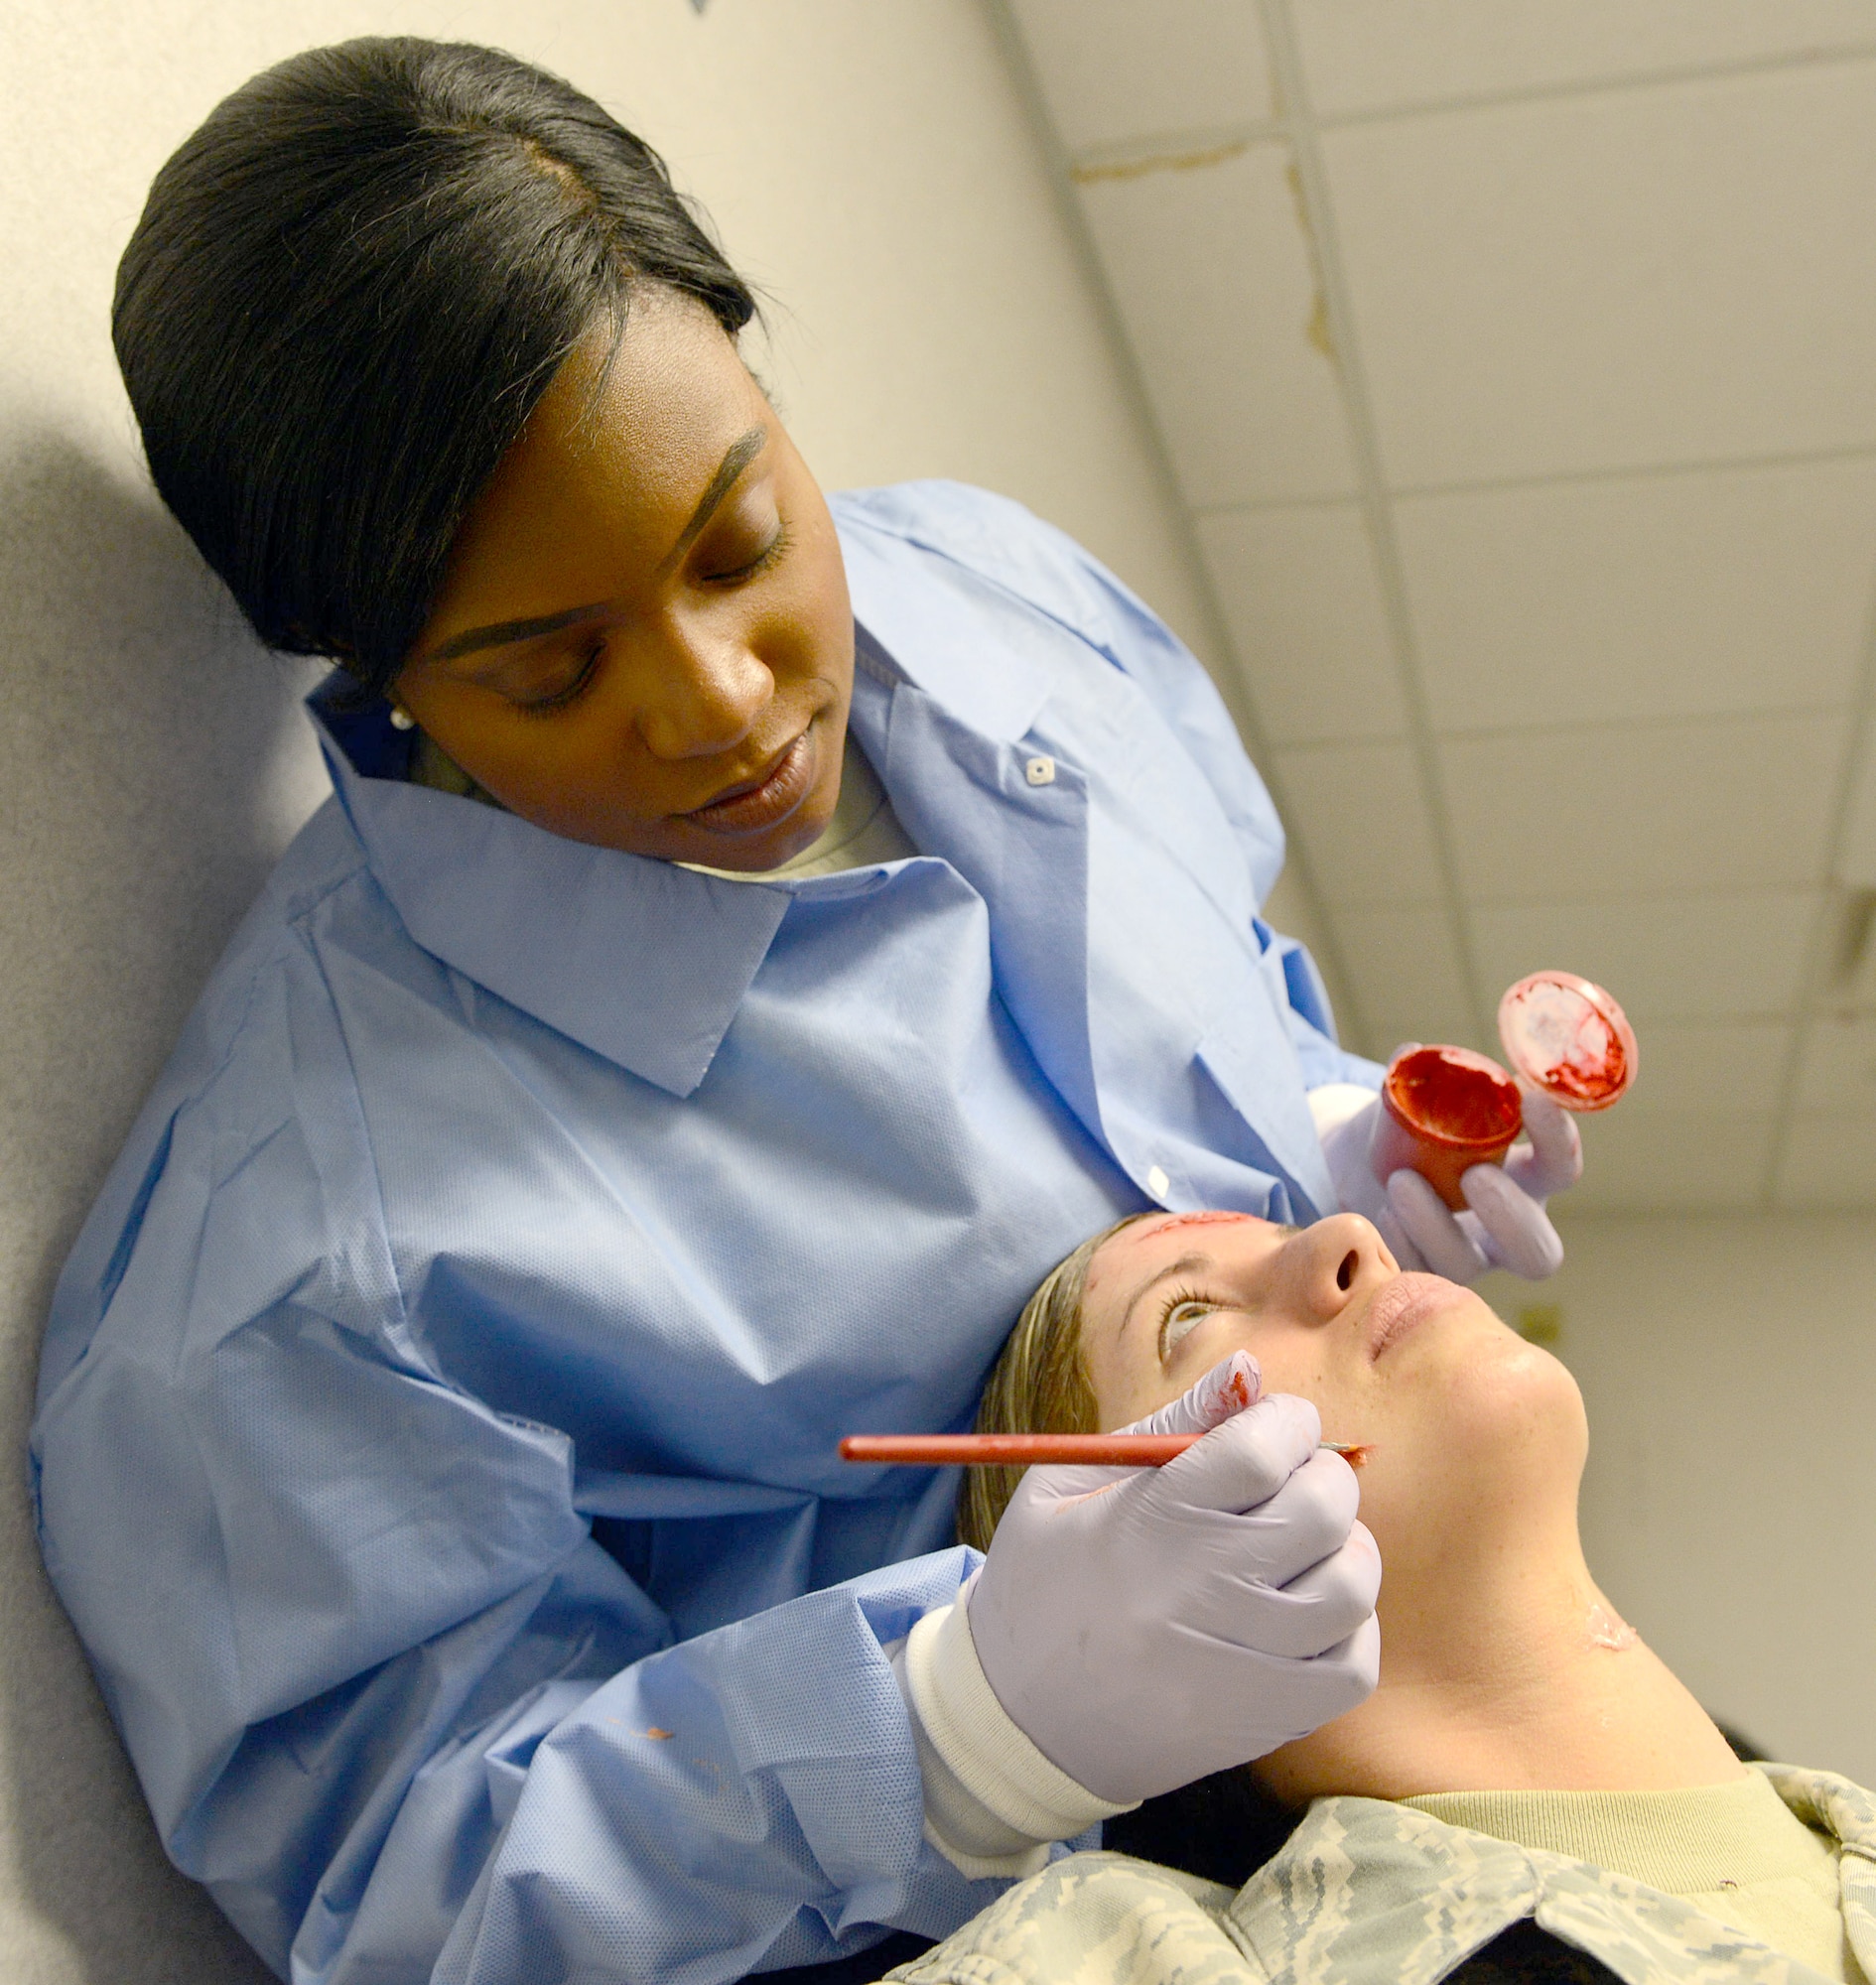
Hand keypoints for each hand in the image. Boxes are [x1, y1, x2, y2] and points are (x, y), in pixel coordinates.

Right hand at [965, 1352, 1380, 1805]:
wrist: (1020, 1719)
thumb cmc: (1046, 1580)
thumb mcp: (1076, 1481)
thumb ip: (1170, 1423)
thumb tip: (1250, 1370)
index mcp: (1152, 1520)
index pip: (1263, 1447)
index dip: (1285, 1421)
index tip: (1274, 1425)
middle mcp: (1203, 1589)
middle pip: (1322, 1508)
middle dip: (1320, 1475)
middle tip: (1292, 1480)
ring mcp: (1240, 1661)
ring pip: (1350, 1584)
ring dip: (1343, 1549)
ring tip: (1304, 1544)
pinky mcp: (1264, 1719)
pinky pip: (1354, 1664)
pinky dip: (1349, 1626)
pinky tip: (1309, 1610)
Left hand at [1321, 1070, 1580, 1282]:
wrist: (1357, 1162)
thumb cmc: (1410, 1125)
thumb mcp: (1420, 1099)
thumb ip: (1420, 1078)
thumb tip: (1410, 1054)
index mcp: (1522, 1177)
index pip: (1560, 1168)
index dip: (1558, 1140)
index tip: (1531, 1098)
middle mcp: (1503, 1228)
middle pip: (1538, 1253)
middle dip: (1511, 1217)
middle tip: (1477, 1176)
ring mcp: (1461, 1259)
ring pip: (1465, 1264)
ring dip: (1434, 1223)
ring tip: (1400, 1180)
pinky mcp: (1416, 1273)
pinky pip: (1413, 1274)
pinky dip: (1398, 1242)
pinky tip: (1379, 1214)